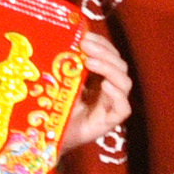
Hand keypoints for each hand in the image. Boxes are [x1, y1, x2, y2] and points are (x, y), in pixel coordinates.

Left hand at [65, 33, 133, 159]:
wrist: (48, 137)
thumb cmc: (54, 109)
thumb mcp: (61, 82)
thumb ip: (67, 66)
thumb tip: (63, 40)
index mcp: (99, 76)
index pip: (111, 55)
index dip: (103, 44)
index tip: (87, 36)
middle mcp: (109, 89)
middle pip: (119, 65)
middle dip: (104, 52)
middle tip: (86, 46)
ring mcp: (111, 105)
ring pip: (125, 83)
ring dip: (109, 68)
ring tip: (90, 62)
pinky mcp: (110, 122)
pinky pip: (123, 108)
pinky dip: (117, 95)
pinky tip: (105, 86)